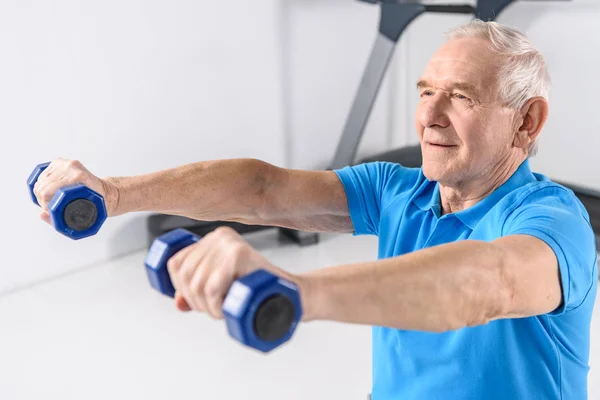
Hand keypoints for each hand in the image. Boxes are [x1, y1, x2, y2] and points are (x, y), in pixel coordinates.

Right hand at [32, 158, 118, 223]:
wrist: (104, 191)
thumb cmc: (97, 203)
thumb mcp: (83, 216)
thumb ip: (59, 219)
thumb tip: (42, 214)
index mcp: (79, 176)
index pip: (48, 191)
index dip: (45, 204)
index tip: (50, 210)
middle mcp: (71, 167)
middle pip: (42, 186)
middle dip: (43, 200)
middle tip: (50, 208)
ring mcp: (65, 163)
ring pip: (40, 181)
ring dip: (42, 193)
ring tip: (51, 201)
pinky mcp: (60, 162)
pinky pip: (42, 175)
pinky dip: (42, 185)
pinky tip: (50, 191)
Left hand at [167, 226, 298, 318]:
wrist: (291, 294)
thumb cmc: (259, 290)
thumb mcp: (222, 288)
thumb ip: (197, 291)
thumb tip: (178, 303)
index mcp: (213, 239)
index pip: (175, 262)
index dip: (179, 288)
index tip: (196, 301)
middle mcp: (219, 237)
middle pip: (185, 275)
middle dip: (195, 301)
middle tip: (214, 309)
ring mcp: (230, 244)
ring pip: (197, 284)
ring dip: (208, 307)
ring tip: (224, 309)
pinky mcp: (239, 255)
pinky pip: (211, 288)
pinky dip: (215, 306)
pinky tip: (226, 308)